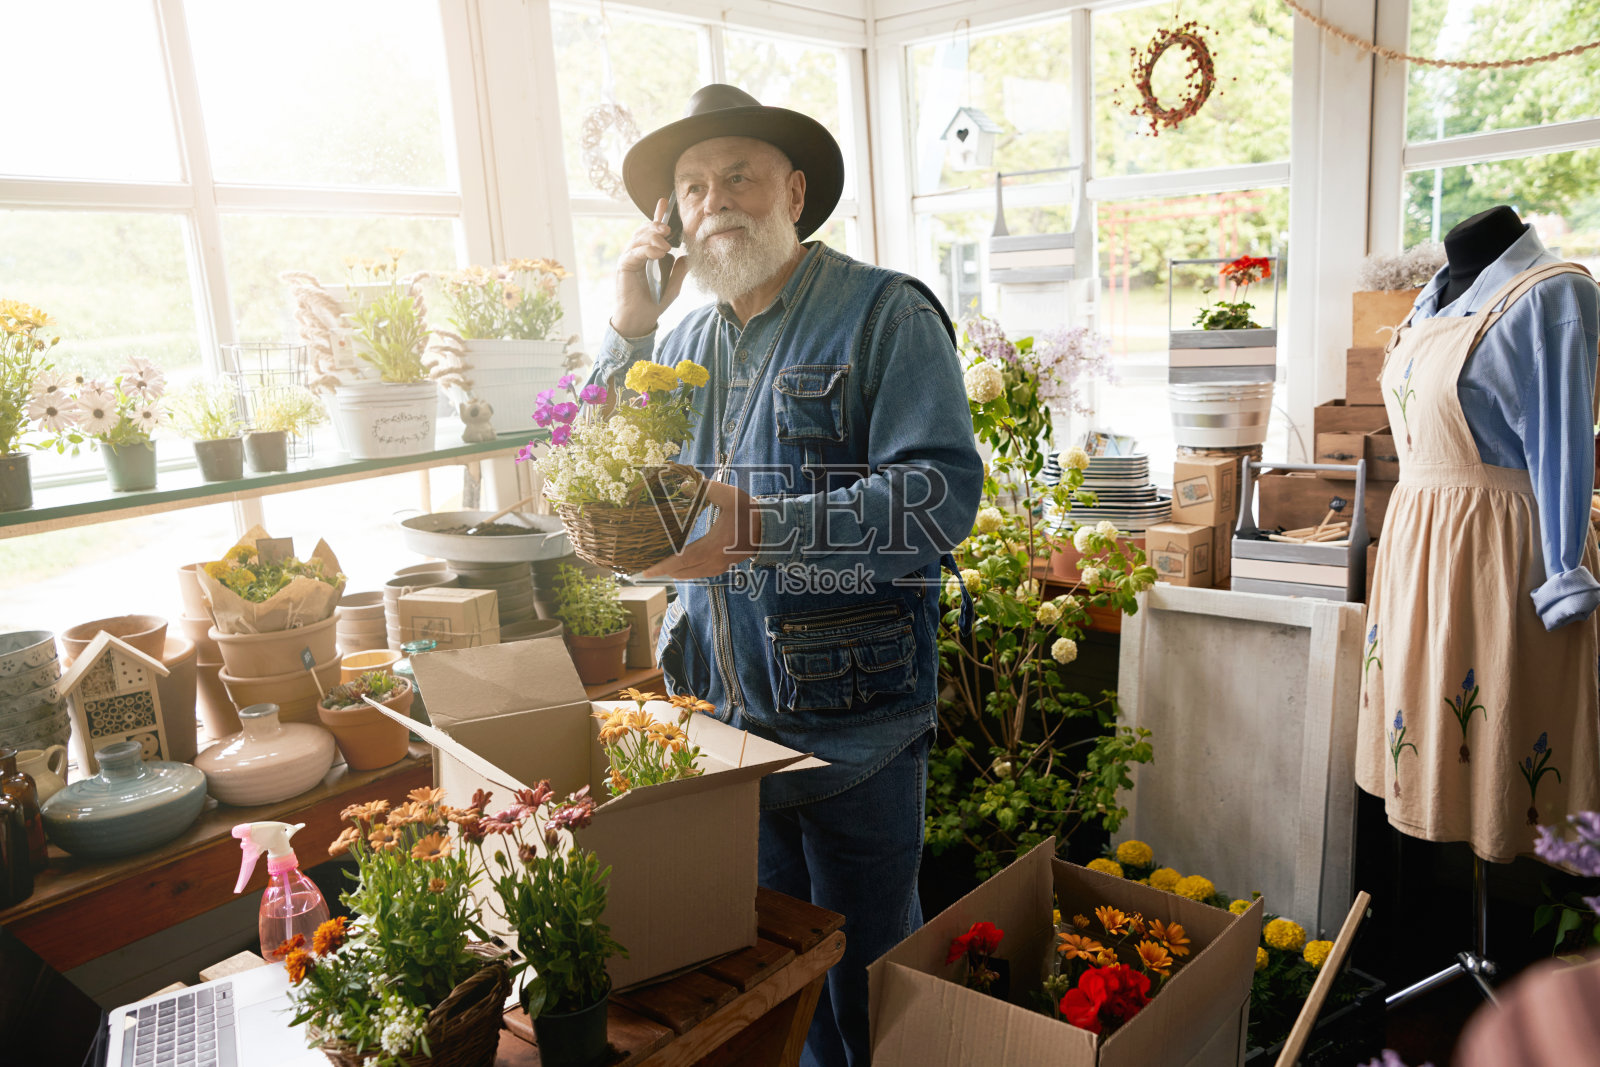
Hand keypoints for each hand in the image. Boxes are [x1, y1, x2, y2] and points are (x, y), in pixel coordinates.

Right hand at [613, 197, 690, 338]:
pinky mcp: (624, 265)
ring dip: (653, 237)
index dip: (659, 215)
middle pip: (645, 230)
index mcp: (649, 253)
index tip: (665, 201)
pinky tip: (658, 253)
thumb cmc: (655, 301)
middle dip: (657, 225)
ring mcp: (630, 257)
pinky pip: (635, 252)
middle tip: (669, 229)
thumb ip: (680, 269)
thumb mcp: (674, 284)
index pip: (654, 231)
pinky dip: (647, 250)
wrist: (641, 318)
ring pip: (639, 237)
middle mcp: (638, 252)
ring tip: (666, 245)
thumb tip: (688, 255)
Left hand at [641, 480, 763, 579]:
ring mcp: (718, 568)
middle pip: (681, 571)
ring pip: (688, 575)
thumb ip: (707, 489)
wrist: (768, 529)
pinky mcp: (720, 569)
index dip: (663, 565)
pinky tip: (673, 565)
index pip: (683, 559)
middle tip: (642, 566)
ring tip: (654, 566)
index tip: (646, 569)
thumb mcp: (730, 496)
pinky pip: (696, 574)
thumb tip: (684, 485)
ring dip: (671, 572)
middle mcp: (715, 562)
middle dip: (661, 570)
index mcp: (715, 546)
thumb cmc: (748, 511)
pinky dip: (682, 571)